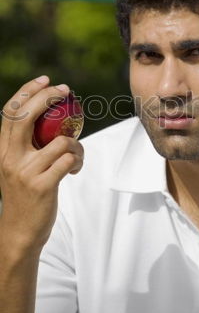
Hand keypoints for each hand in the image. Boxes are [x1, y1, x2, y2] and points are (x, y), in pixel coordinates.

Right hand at [0, 76, 83, 251]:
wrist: (20, 231)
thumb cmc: (25, 195)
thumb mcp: (17, 167)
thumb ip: (27, 145)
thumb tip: (52, 119)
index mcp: (2, 151)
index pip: (10, 113)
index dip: (27, 91)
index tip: (45, 80)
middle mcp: (9, 158)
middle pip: (27, 117)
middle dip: (48, 97)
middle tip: (66, 91)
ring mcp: (24, 172)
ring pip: (60, 141)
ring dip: (76, 144)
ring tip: (76, 156)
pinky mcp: (42, 185)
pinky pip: (69, 160)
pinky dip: (78, 160)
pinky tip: (74, 170)